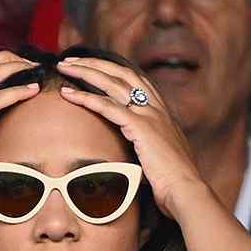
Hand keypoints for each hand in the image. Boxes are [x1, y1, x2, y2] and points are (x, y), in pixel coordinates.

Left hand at [54, 57, 213, 218]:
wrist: (185, 191)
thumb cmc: (173, 182)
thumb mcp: (160, 157)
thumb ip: (147, 148)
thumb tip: (134, 156)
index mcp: (162, 113)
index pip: (135, 79)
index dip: (112, 69)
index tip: (92, 67)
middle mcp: (156, 108)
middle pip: (122, 73)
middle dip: (94, 62)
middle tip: (71, 59)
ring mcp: (150, 115)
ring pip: (113, 83)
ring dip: (85, 71)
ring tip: (64, 66)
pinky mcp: (141, 127)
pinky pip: (107, 106)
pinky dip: (86, 98)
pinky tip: (68, 94)